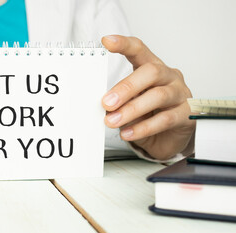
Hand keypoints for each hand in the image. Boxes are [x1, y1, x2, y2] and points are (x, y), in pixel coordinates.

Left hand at [101, 35, 194, 159]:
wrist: (169, 137)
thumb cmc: (148, 113)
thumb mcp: (130, 102)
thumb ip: (118, 99)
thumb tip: (100, 104)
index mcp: (152, 68)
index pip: (139, 49)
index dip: (124, 44)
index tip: (106, 41)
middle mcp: (169, 76)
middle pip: (151, 72)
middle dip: (126, 87)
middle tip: (106, 103)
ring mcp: (180, 94)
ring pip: (158, 96)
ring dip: (132, 109)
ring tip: (112, 121)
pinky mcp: (187, 115)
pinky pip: (165, 119)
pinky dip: (143, 128)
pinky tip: (127, 133)